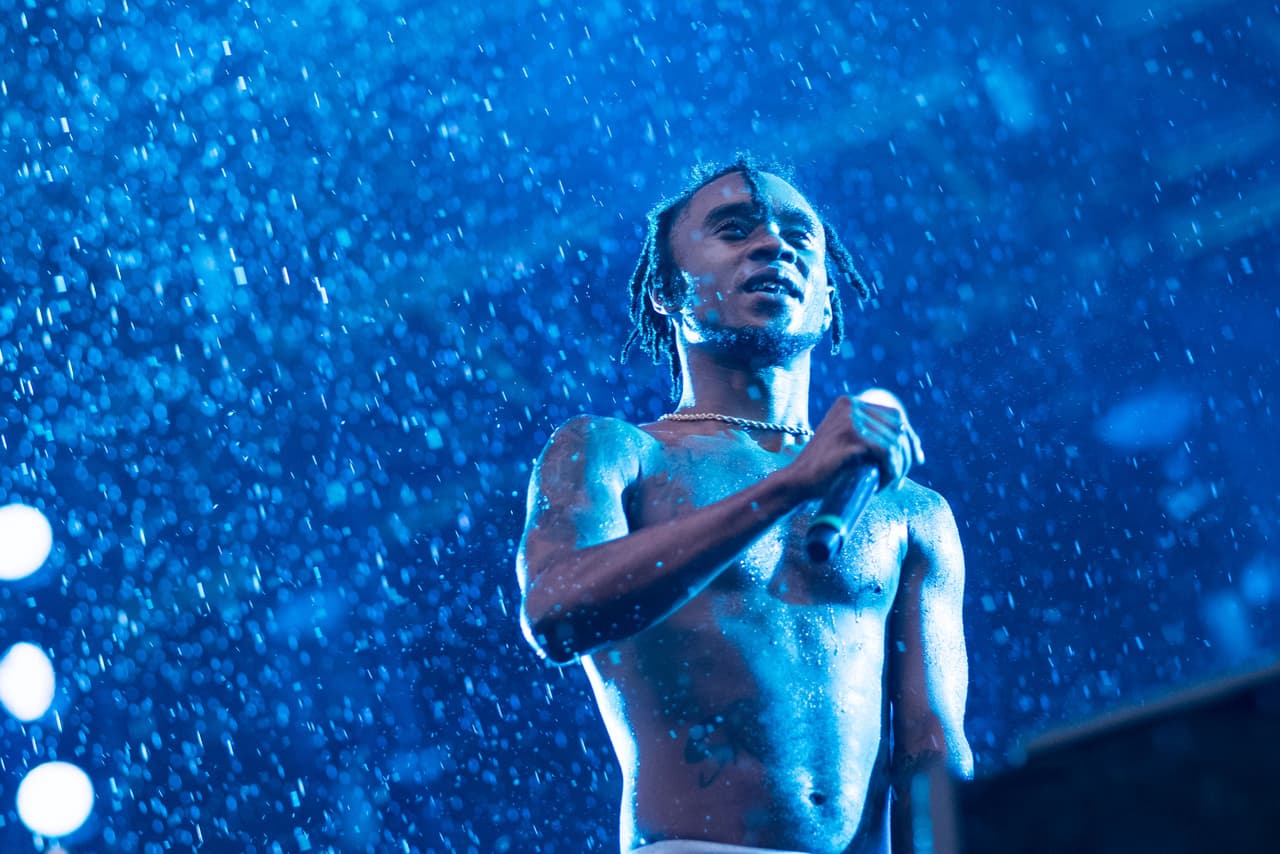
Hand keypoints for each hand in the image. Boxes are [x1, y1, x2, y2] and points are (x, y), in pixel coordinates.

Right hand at [787, 389, 923, 499]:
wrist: (797, 482)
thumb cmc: (825, 469)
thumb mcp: (849, 445)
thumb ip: (871, 437)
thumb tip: (912, 446)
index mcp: (849, 403)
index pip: (894, 415)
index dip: (910, 437)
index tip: (915, 458)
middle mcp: (850, 406)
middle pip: (898, 426)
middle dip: (907, 452)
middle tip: (904, 475)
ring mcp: (850, 419)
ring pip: (894, 441)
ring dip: (899, 466)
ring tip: (892, 483)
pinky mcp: (850, 437)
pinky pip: (885, 452)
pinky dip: (891, 469)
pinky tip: (886, 482)